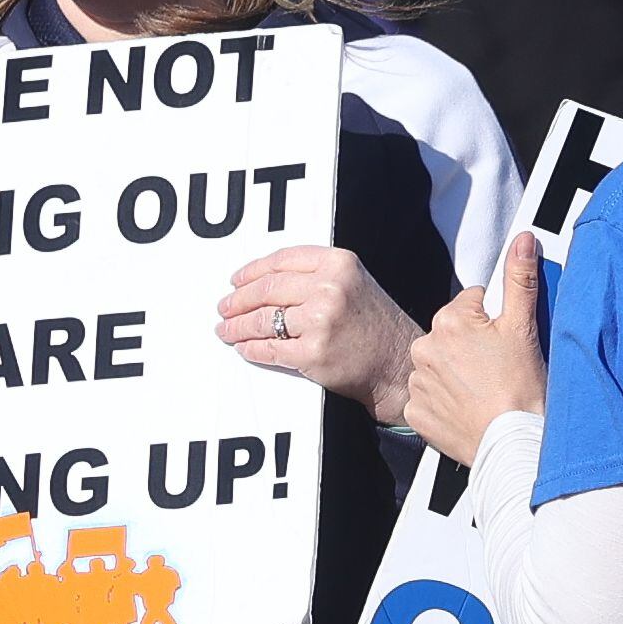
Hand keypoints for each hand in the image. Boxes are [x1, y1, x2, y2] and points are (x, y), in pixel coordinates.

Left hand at [217, 246, 419, 423]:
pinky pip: (269, 349)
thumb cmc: (375, 325)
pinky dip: (252, 349)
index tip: (236, 280)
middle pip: (266, 289)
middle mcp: (329, 288)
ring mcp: (320, 321)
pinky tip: (245, 348)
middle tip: (224, 307)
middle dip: (238, 300)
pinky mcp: (312, 353)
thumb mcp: (354, 282)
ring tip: (226, 330)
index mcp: (338, 263)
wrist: (398, 364)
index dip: (252, 271)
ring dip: (237, 326)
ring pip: (262, 320)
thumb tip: (263, 281)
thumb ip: (316, 274)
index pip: (281, 260)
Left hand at [404, 236, 549, 463]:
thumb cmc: (521, 390)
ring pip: (439, 365)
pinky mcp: (416, 411)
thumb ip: (520, 278)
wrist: (512, 443)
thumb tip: (522, 241)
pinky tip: (467, 408)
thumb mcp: (524, 327)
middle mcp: (425, 346)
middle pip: (452, 334)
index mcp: (450, 320)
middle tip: (496, 368)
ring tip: (484, 390)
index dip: (493, 321)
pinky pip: (429, 398)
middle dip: (471, 346)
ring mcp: (418, 381)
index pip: (472, 303)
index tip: (504, 343)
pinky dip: (445, 402)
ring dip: (457, 373)